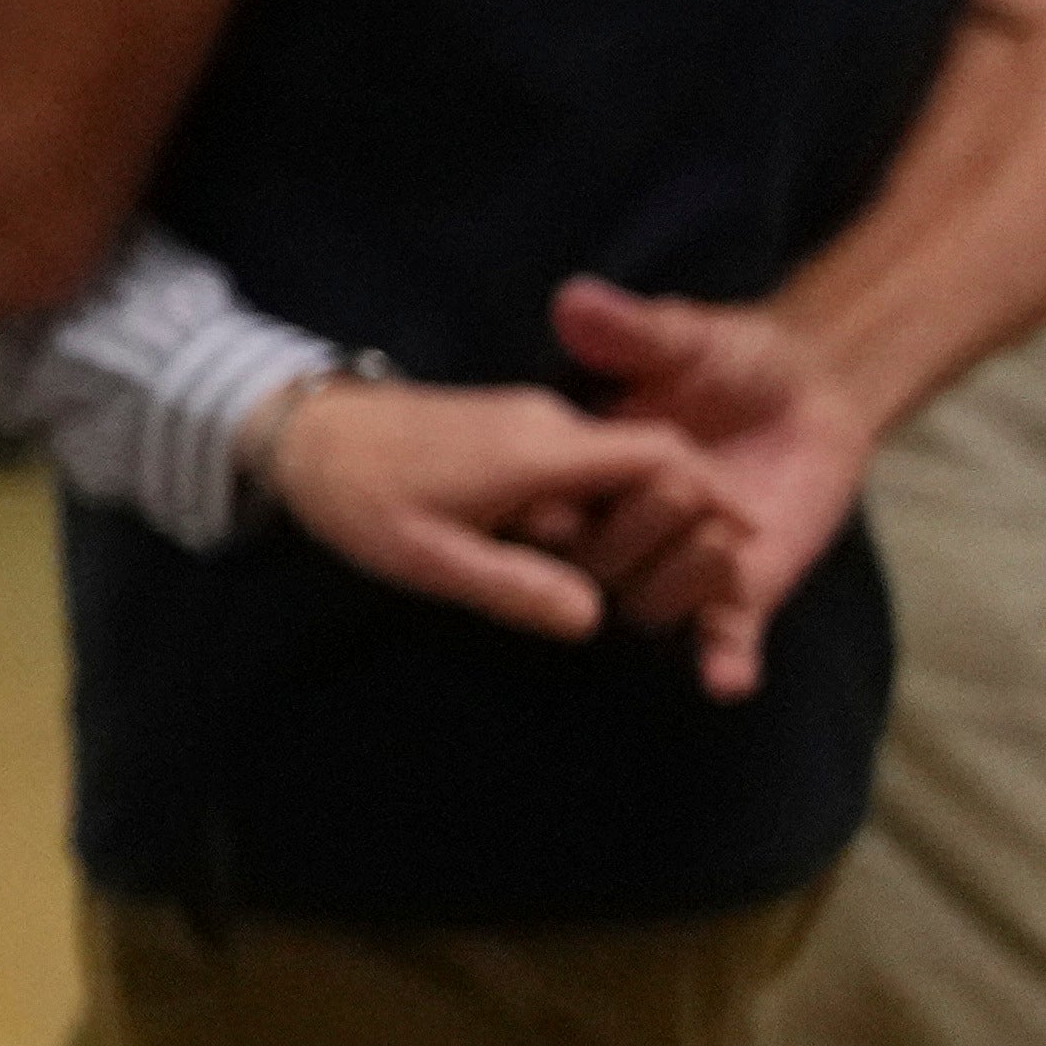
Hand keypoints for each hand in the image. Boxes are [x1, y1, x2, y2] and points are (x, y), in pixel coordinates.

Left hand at [245, 372, 724, 653]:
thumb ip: (513, 587)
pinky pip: (582, 470)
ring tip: (616, 585)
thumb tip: (596, 622)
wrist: (300, 429)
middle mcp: (553, 425)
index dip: (713, 498)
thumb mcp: (427, 556)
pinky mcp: (514, 432)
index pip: (663, 459)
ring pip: (616, 471)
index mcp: (544, 448)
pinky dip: (598, 512)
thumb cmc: (357, 495)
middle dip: (676, 526)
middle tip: (669, 592)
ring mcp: (534, 423)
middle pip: (651, 467)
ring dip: (630, 525)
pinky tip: (576, 556)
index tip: (746, 545)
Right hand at [547, 279, 878, 701]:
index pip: (549, 513)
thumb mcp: (684, 335)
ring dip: (683, 580)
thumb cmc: (734, 357)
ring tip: (728, 533)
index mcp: (587, 475)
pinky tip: (728, 679)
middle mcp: (620, 530)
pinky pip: (719, 640)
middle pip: (597, 567)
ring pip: (649, 607)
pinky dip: (723, 663)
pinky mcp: (738, 595)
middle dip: (637, 533)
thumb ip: (630, 329)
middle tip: (688, 488)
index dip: (551, 518)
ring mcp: (677, 566)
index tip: (561, 510)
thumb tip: (573, 300)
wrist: (814, 392)